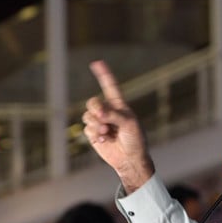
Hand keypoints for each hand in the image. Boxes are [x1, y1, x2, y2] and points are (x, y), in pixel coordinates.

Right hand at [83, 60, 154, 192]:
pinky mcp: (93, 133)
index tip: (96, 63)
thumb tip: (98, 112)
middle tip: (104, 119)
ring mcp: (100, 122)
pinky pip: (86, 128)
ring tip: (108, 134)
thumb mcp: (129, 124)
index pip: (110, 86)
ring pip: (87, 116)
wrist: (130, 159)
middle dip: (96, 110)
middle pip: (92, 102)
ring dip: (96, 126)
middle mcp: (108, 111)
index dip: (103, 74)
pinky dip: (94, 134)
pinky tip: (105, 140)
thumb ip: (113, 115)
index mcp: (119, 105)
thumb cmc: (135, 140)